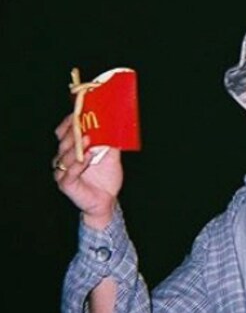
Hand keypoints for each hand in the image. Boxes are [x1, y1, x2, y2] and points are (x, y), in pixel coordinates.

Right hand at [52, 114, 122, 228]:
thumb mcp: (111, 155)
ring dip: (76, 146)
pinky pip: (70, 173)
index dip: (69, 122)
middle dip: (73, 132)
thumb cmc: (106, 177)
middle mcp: (64, 158)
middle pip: (63, 142)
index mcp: (72, 149)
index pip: (64, 132)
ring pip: (64, 156)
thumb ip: (110, 141)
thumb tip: (114, 123)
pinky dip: (78, 164)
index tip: (78, 112)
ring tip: (87, 138)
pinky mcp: (66, 184)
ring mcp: (63, 172)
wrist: (107, 200)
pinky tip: (87, 157)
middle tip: (82, 123)